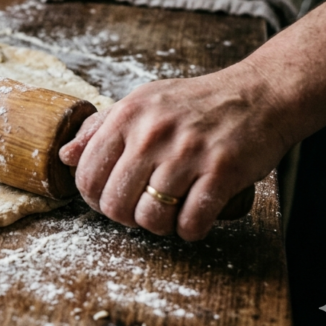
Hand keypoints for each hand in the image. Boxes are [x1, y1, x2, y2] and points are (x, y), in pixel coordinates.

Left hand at [58, 65, 292, 239]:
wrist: (260, 94)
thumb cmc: (195, 102)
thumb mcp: (141, 102)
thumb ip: (100, 128)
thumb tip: (65, 156)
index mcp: (127, 116)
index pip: (87, 174)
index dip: (92, 198)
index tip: (107, 199)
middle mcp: (153, 134)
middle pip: (115, 203)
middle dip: (124, 217)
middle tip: (138, 210)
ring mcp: (188, 153)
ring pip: (151, 218)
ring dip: (158, 226)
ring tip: (167, 214)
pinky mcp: (222, 172)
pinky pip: (191, 223)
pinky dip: (189, 231)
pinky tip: (192, 220)